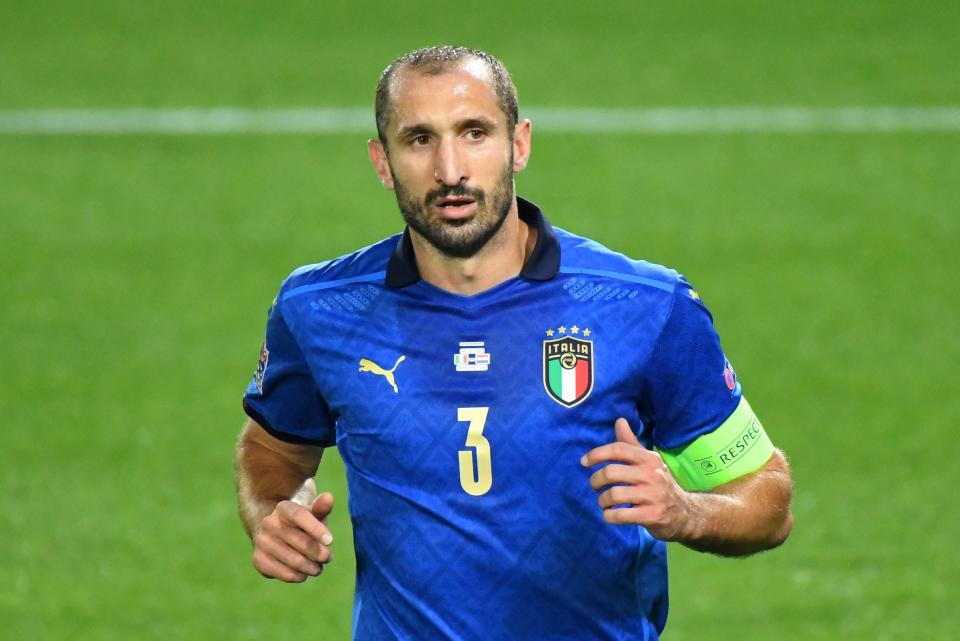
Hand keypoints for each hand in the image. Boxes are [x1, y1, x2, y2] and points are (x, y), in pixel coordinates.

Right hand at [252, 478, 334, 582]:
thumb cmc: (303, 524)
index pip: (300, 516)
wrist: (277, 535)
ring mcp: (261, 541)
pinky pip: (284, 573)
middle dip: (320, 553)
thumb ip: (322, 507)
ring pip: (295, 560)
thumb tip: (329, 497)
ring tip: (317, 568)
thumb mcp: (313, 514)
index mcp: (283, 507)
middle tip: (328, 558)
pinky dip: (298, 576)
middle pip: (302, 542)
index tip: (330, 541)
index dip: (316, 529)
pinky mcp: (258, 559)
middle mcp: (269, 522)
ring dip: (312, 568)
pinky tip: (303, 574)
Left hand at [581, 418, 694, 541]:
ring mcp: (653, 495)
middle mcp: (652, 474)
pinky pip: (621, 515)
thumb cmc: (659, 484)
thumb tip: (619, 421)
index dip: (597, 454)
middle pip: (611, 472)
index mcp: (649, 459)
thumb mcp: (648, 462)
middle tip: (595, 486)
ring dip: (602, 501)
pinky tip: (610, 515)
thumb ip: (631, 444)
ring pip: (614, 495)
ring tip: (603, 503)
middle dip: (596, 480)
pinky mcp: (652, 516)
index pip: (619, 449)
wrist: (685, 513)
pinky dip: (609, 516)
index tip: (583, 462)